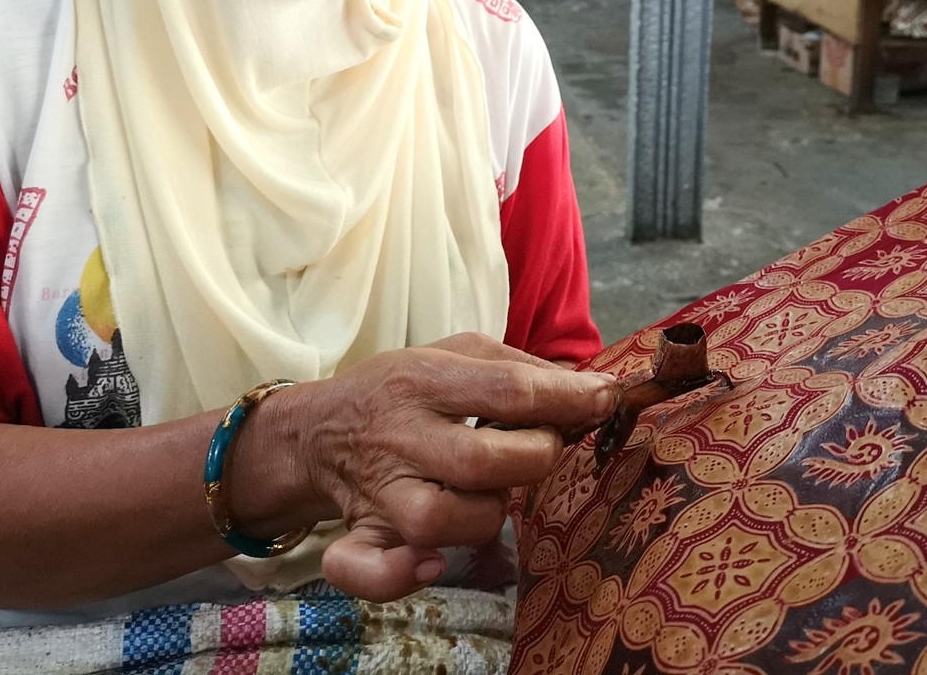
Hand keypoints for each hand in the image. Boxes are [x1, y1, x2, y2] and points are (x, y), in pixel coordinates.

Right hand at [230, 333, 615, 601]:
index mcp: (422, 380)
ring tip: (491, 493)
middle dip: (534, 459)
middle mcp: (399, 436)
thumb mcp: (456, 352)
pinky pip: (372, 569)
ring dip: (486, 515)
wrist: (319, 430)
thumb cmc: (405, 389)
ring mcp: (377, 493)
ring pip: (440, 520)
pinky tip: (430, 563)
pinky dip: (402, 574)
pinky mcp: (359, 537)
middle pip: (481, 460)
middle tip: (542, 449)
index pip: (507, 390)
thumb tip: (596, 390)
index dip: (567, 400)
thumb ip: (522, 367)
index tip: (606, 400)